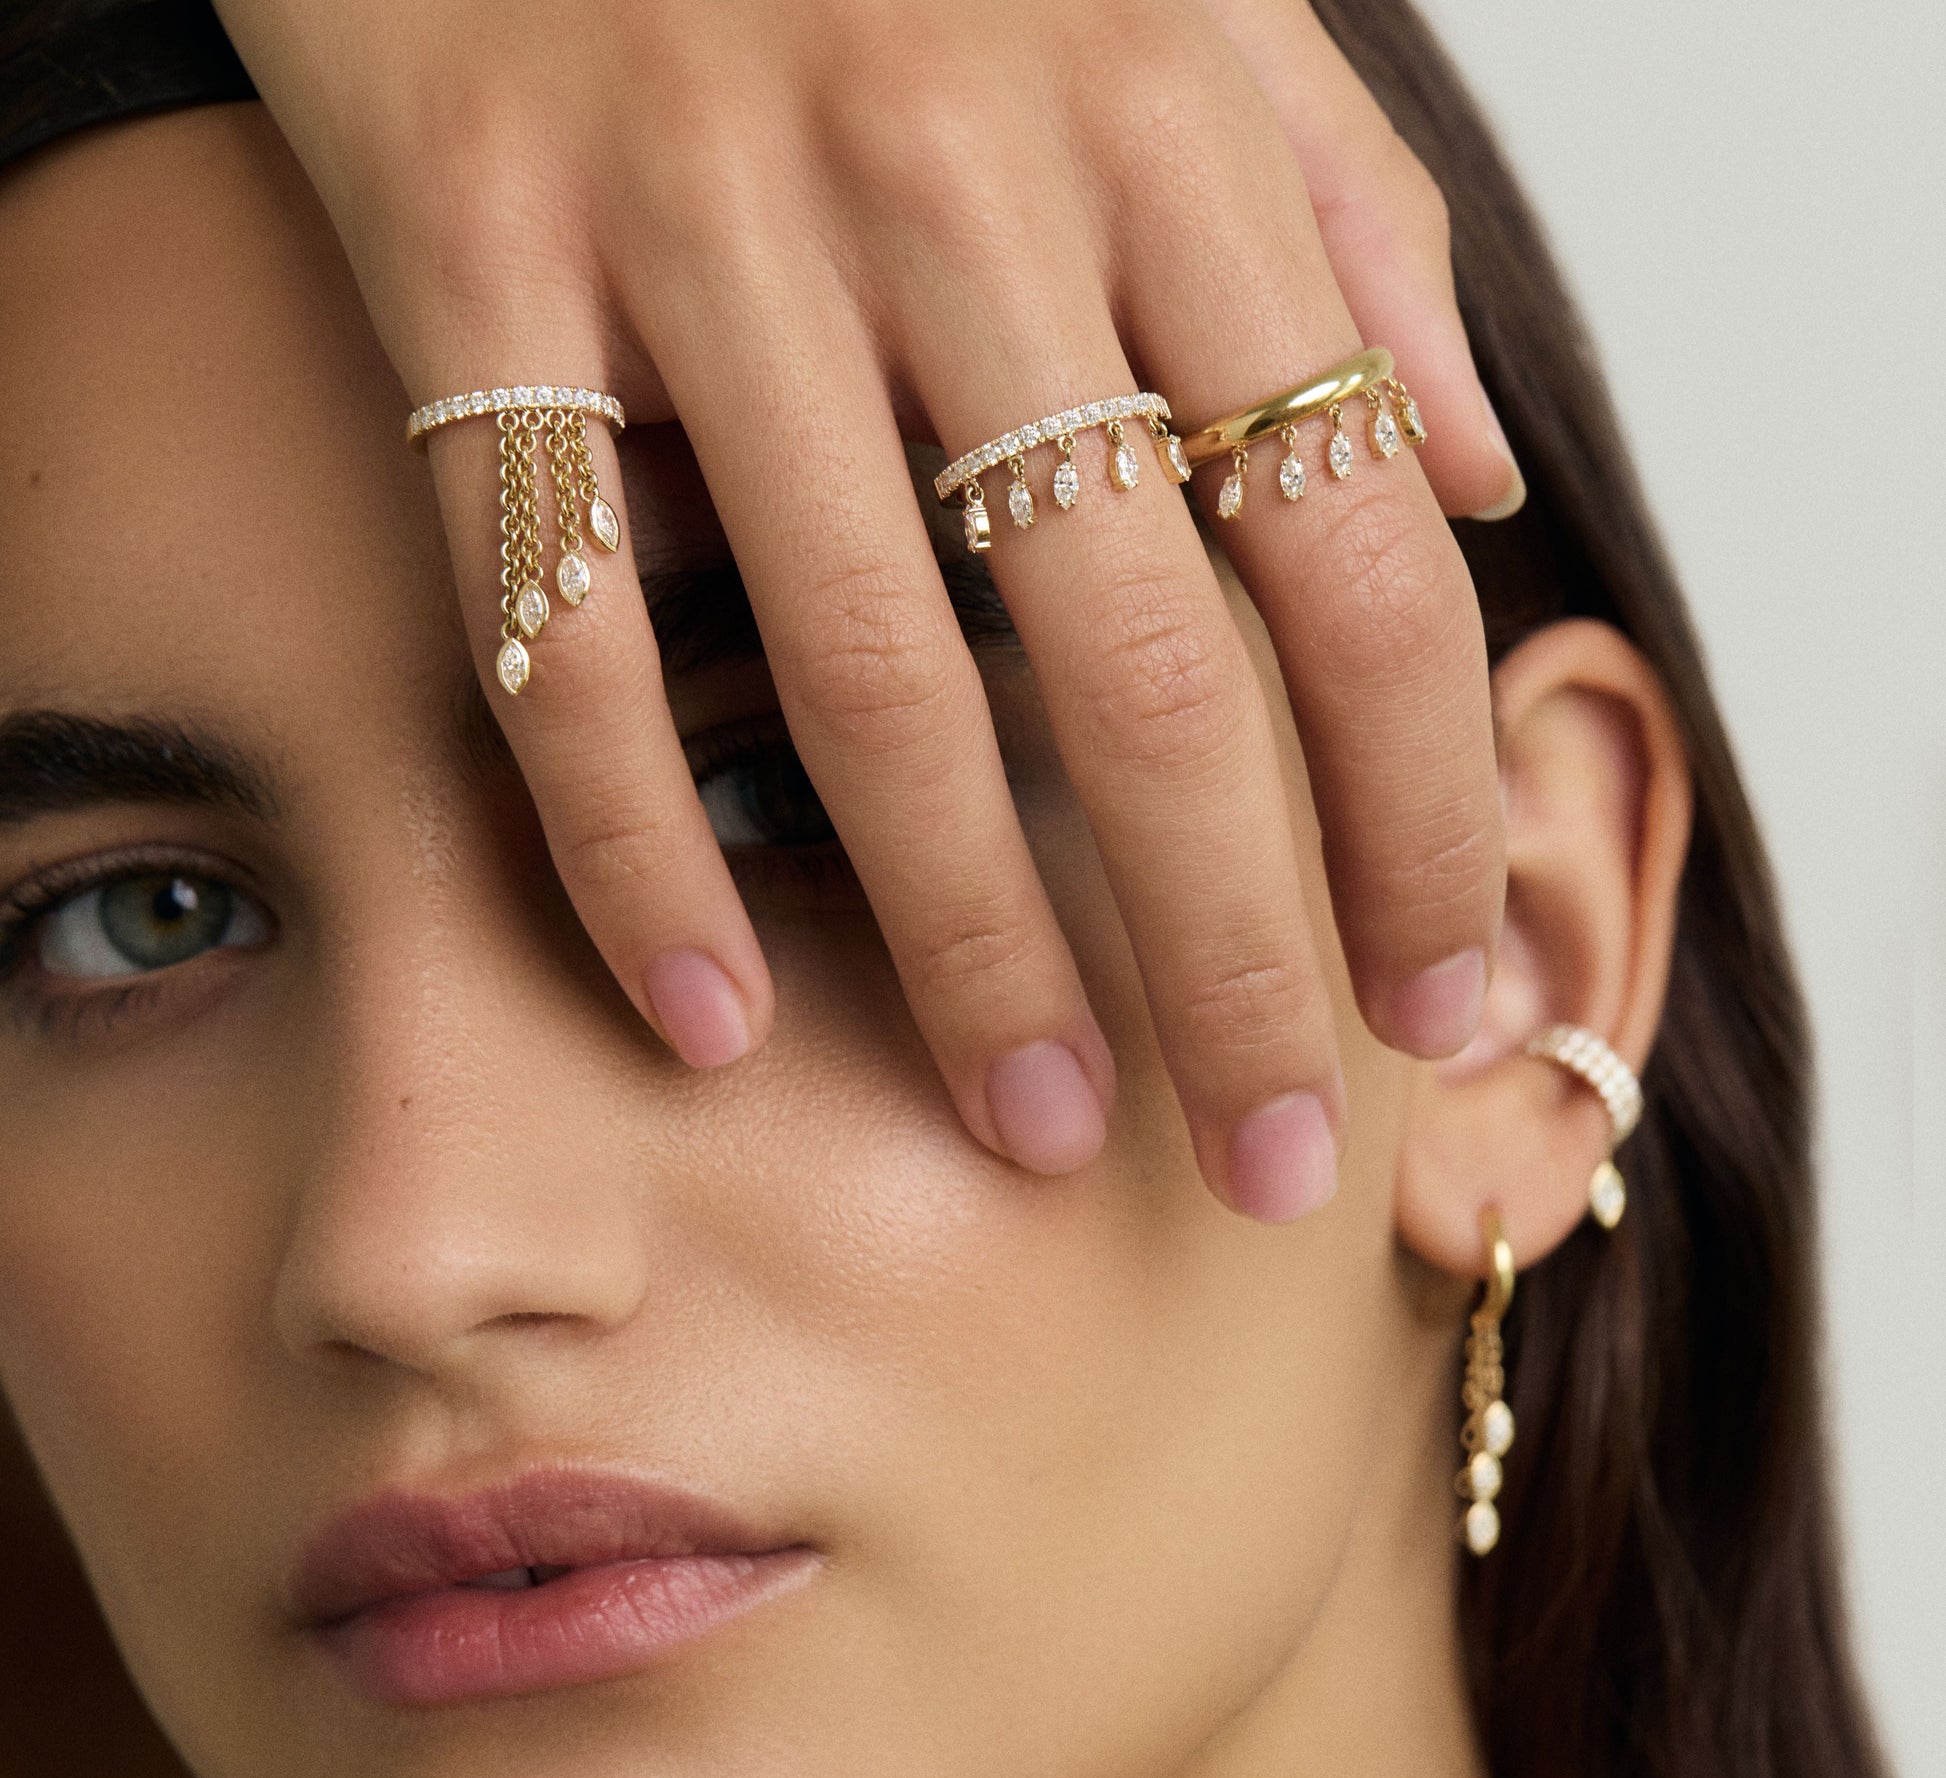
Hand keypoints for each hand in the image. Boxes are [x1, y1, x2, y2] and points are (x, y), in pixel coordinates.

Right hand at [211, 0, 1515, 1219]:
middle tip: (1273, 1148)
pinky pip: (557, 620)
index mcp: (1153, 131)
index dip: (1410, 813)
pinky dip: (632, 845)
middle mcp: (948, 182)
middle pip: (1138, 668)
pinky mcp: (476, 259)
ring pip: (866, 674)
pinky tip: (710, 1018)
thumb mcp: (1176, 2)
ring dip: (969, 940)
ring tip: (1037, 1122)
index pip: (1350, 554)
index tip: (1432, 996)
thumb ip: (1339, 222)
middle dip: (1230, 952)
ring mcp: (701, 225)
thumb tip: (1466, 474)